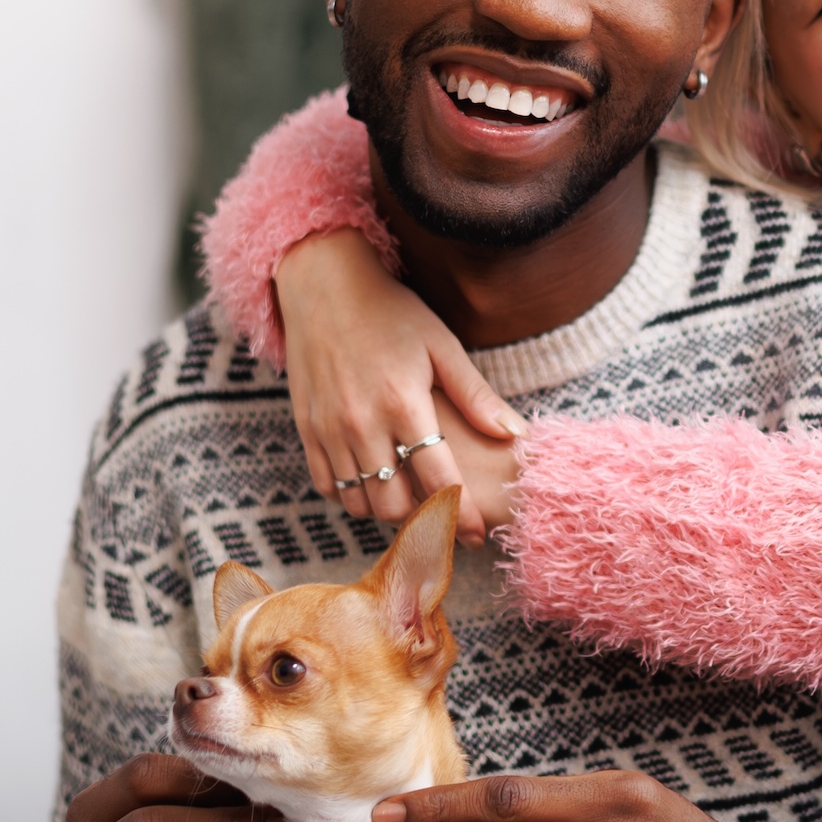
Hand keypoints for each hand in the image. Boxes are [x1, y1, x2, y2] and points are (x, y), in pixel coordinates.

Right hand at [277, 231, 524, 536]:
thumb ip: (476, 396)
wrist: (323, 286)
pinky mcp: (306, 430)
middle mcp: (362, 422)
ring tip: (412, 500)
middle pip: (395, 503)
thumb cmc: (391, 312)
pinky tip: (374, 482)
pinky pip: (329, 488)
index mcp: (403, 402)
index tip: (478, 535)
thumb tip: (516, 435)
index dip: (462, 513)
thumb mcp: (442, 345)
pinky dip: (353, 496)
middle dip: (424, 517)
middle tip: (444, 515)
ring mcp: (329, 429)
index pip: (438, 478)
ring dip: (388, 510)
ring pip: (360, 503)